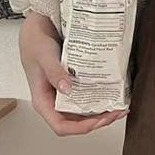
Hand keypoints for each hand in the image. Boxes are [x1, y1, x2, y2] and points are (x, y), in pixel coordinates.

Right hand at [18, 11, 126, 135]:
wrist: (37, 27)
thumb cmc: (35, 42)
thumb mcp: (44, 56)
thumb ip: (55, 72)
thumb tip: (67, 89)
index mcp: (43, 101)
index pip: (61, 126)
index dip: (82, 128)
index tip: (100, 119)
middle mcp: (53, 101)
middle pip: (76, 122)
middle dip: (99, 120)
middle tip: (118, 111)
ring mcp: (63, 94)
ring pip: (83, 112)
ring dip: (102, 111)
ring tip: (120, 104)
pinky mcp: (72, 84)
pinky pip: (86, 97)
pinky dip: (99, 98)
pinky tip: (112, 92)